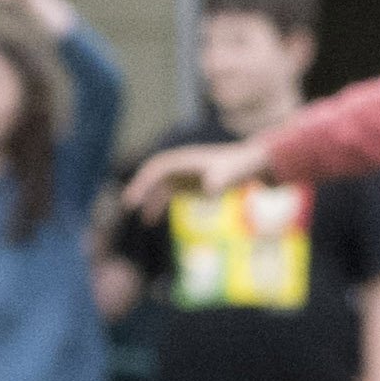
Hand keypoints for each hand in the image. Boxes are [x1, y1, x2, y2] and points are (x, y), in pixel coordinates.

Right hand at [129, 139, 257, 211]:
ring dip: (148, 200)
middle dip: (140, 188)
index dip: (144, 181)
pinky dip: (156, 204)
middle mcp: (181, 166)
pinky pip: (166, 193)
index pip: (158, 168)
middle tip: (129, 205)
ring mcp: (183, 174)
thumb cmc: (240, 167)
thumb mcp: (230, 173)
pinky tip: (151, 219)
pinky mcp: (188, 184)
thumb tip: (210, 188)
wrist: (251, 164)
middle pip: (154, 175)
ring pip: (158, 186)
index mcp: (187, 160)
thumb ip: (220, 179)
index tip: (136, 197)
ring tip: (145, 220)